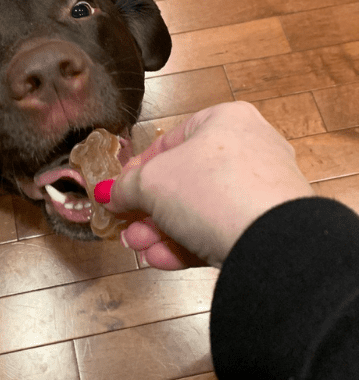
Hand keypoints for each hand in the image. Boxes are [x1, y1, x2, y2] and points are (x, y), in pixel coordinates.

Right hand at [99, 102, 313, 268]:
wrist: (268, 241)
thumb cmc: (211, 189)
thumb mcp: (151, 182)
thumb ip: (126, 186)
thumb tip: (110, 193)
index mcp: (225, 120)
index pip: (171, 141)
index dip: (139, 168)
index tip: (119, 190)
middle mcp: (249, 148)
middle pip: (185, 180)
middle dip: (149, 209)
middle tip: (127, 226)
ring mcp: (262, 190)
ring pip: (201, 210)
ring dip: (163, 231)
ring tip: (139, 247)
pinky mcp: (268, 227)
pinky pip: (221, 230)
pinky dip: (189, 244)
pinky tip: (162, 259)